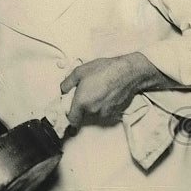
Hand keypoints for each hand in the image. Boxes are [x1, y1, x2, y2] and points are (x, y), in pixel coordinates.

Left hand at [60, 53, 174, 126]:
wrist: (128, 72)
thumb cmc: (104, 70)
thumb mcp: (79, 71)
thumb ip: (67, 83)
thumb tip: (62, 91)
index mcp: (81, 102)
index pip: (72, 120)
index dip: (69, 120)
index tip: (68, 118)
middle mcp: (93, 110)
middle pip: (83, 115)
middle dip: (82, 107)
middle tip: (85, 93)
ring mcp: (105, 112)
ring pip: (94, 113)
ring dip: (94, 106)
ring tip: (98, 91)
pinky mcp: (115, 111)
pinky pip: (105, 111)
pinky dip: (104, 105)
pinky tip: (106, 94)